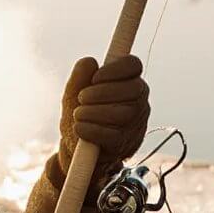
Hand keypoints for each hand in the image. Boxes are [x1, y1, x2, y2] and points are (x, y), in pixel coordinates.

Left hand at [57, 55, 150, 196]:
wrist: (78, 150)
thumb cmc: (82, 116)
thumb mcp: (74, 94)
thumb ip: (79, 77)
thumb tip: (88, 62)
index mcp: (129, 82)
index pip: (133, 65)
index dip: (115, 69)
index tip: (95, 78)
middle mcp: (138, 102)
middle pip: (132, 89)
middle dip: (102, 92)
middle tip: (82, 98)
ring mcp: (134, 125)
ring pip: (123, 113)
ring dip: (93, 112)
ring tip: (78, 115)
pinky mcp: (123, 145)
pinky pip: (111, 135)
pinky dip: (90, 130)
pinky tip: (79, 129)